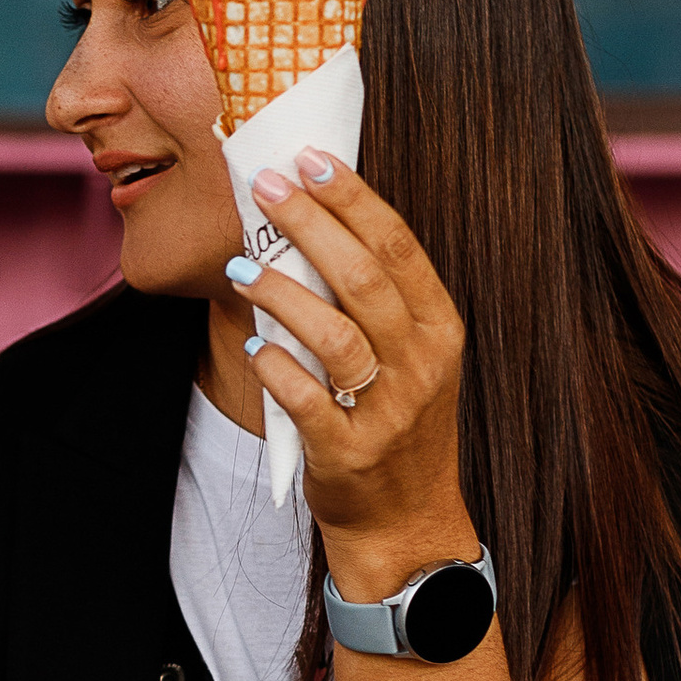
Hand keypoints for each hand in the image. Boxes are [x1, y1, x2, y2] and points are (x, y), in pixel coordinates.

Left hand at [236, 151, 475, 595]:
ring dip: (283, 293)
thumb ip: (371, 298)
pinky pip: (310, 403)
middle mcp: (423, 365)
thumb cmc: (394, 423)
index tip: (309, 158)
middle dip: (310, 224)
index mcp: (439, 328)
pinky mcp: (350, 453)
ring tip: (241, 268)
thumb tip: (308, 220)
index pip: (397, 247)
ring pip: (336, 336)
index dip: (353, 198)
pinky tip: (256, 348)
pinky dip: (280, 371)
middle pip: (364, 278)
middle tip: (264, 188)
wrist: (406, 522)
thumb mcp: (407, 356)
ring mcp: (390, 412)